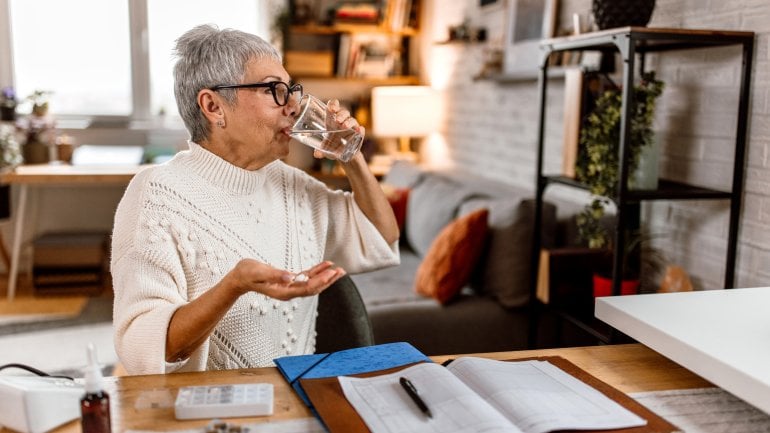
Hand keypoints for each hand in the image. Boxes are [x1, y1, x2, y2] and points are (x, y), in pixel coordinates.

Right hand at [230, 259, 345, 300]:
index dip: (320, 281)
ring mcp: (289, 287)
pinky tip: (325, 265)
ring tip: (339, 269)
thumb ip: (274, 274)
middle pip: (313, 288)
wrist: (239, 277)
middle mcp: (288, 292)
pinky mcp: (289, 280)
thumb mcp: (258, 272)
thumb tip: (290, 277)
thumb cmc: (247, 274)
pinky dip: (316, 271)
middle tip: (341, 271)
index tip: (331, 273)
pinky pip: (306, 277)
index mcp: (283, 292)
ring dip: (325, 277)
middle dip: (328, 280)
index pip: (306, 289)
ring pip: (312, 283)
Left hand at [314, 99, 365, 159]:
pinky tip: (360, 130)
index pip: (333, 107)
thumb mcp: (325, 147)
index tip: (332, 108)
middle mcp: (342, 121)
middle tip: (337, 120)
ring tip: (345, 126)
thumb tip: (317, 154)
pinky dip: (361, 130)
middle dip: (341, 114)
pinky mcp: (358, 134)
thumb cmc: (332, 145)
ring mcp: (351, 127)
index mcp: (332, 120)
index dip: (333, 105)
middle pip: (343, 112)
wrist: (343, 153)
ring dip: (349, 122)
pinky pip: (360, 130)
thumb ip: (320, 150)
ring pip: (352, 120)